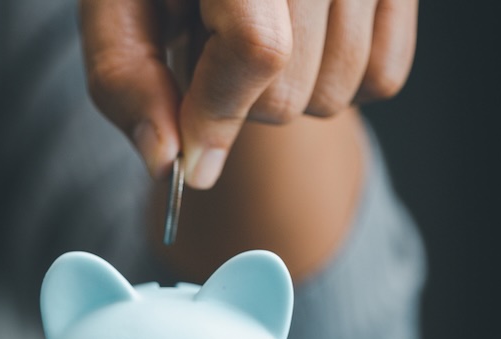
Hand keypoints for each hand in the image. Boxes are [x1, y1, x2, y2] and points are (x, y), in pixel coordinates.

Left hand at [79, 0, 416, 187]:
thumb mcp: (115, 7)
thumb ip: (125, 80)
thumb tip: (167, 162)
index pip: (258, 48)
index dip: (218, 114)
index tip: (191, 157)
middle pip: (292, 87)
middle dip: (236, 99)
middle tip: (207, 48)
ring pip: (338, 91)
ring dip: (283, 91)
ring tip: (248, 30)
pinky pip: (386, 75)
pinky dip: (336, 81)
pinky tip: (296, 42)